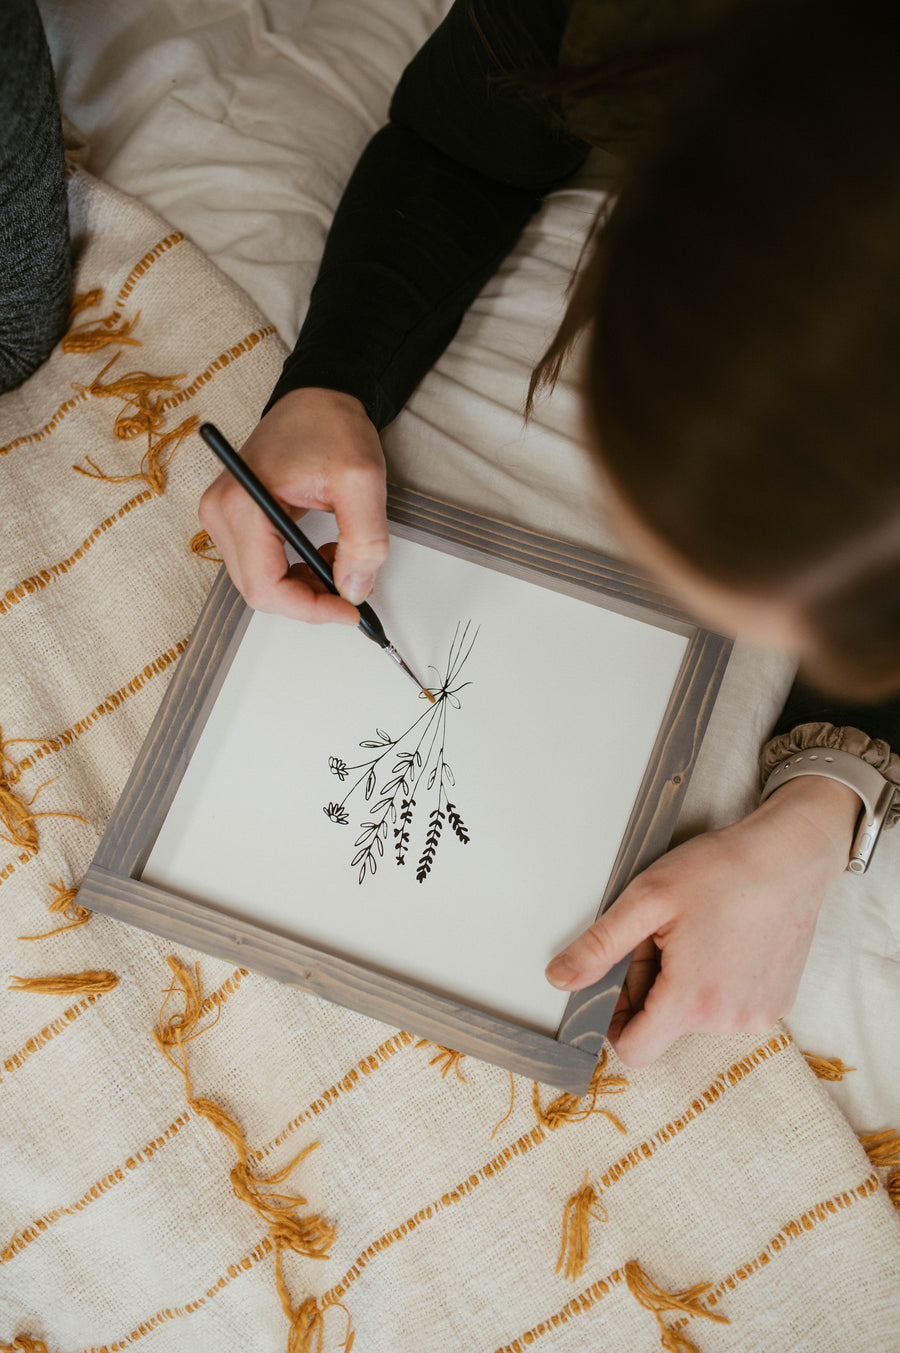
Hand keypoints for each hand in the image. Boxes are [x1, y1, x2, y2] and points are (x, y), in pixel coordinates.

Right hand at [198, 387, 388, 622]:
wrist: (318, 397)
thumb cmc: (330, 425)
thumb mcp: (362, 481)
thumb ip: (364, 541)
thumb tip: (353, 589)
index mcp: (243, 503)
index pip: (266, 587)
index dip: (310, 609)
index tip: (348, 609)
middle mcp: (220, 512)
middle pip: (260, 591)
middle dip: (308, 598)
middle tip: (349, 583)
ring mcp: (222, 515)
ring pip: (260, 582)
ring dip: (303, 585)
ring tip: (337, 557)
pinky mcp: (233, 516)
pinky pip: (260, 564)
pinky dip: (294, 570)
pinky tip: (320, 552)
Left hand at [546, 776, 858, 1067]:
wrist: (792, 854)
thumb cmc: (721, 869)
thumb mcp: (647, 899)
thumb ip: (600, 946)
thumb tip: (559, 979)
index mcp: (690, 1000)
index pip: (633, 1050)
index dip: (615, 1021)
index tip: (618, 982)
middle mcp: (728, 1020)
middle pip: (664, 1027)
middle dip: (652, 989)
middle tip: (663, 937)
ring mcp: (758, 1015)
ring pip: (697, 1017)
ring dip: (685, 986)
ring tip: (698, 934)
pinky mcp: (778, 1004)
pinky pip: (730, 1009)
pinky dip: (719, 983)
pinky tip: (726, 942)